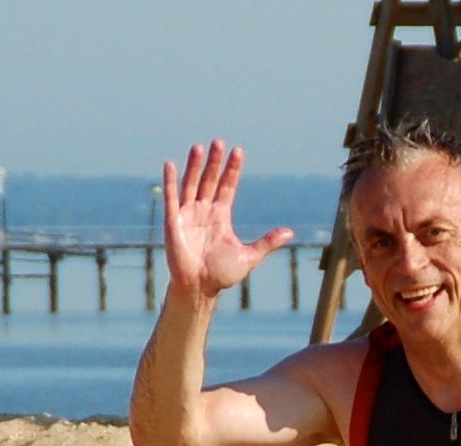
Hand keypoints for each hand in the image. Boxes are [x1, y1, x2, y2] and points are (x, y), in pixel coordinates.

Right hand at [163, 139, 292, 297]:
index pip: (227, 186)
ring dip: (195, 166)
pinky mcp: (174, 221)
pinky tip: (170, 164)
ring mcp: (188, 214)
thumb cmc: (222, 274)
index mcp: (221, 216)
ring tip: (199, 147)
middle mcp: (204, 211)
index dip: (232, 169)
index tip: (238, 151)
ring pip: (192, 184)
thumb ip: (268, 242)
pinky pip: (172, 198)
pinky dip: (171, 182)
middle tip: (219, 141)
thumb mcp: (249, 256)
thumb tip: (290, 232)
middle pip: (210, 180)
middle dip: (214, 162)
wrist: (200, 288)